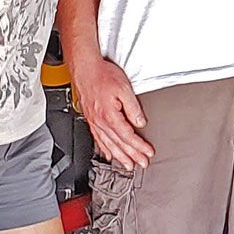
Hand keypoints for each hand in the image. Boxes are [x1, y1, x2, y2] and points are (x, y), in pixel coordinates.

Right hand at [71, 55, 152, 169]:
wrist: (85, 68)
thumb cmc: (102, 75)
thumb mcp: (124, 88)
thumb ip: (133, 108)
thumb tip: (140, 122)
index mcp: (110, 115)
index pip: (128, 136)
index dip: (139, 146)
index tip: (148, 153)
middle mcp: (100, 121)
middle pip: (118, 144)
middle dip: (131, 156)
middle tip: (141, 164)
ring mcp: (94, 121)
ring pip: (108, 144)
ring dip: (119, 156)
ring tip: (128, 164)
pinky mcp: (90, 118)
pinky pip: (97, 138)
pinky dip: (104, 149)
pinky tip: (108, 154)